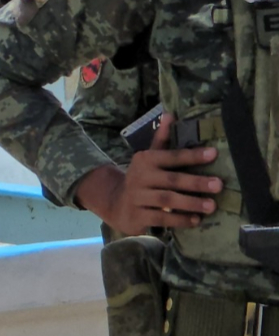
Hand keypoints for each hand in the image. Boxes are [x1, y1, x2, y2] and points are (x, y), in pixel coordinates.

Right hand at [75, 114, 221, 233]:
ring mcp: (137, 198)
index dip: (192, 155)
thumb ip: (161, 140)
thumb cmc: (141, 178)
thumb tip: (170, 114)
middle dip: (196, 183)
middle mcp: (140, 178)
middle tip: (219, 185)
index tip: (214, 153)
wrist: (115, 203)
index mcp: (145, 161)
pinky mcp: (137, 216)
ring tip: (211, 206)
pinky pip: (160, 219)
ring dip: (190, 203)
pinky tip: (195, 221)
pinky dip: (179, 220)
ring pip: (167, 200)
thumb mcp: (148, 158)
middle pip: (171, 180)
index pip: (171, 156)